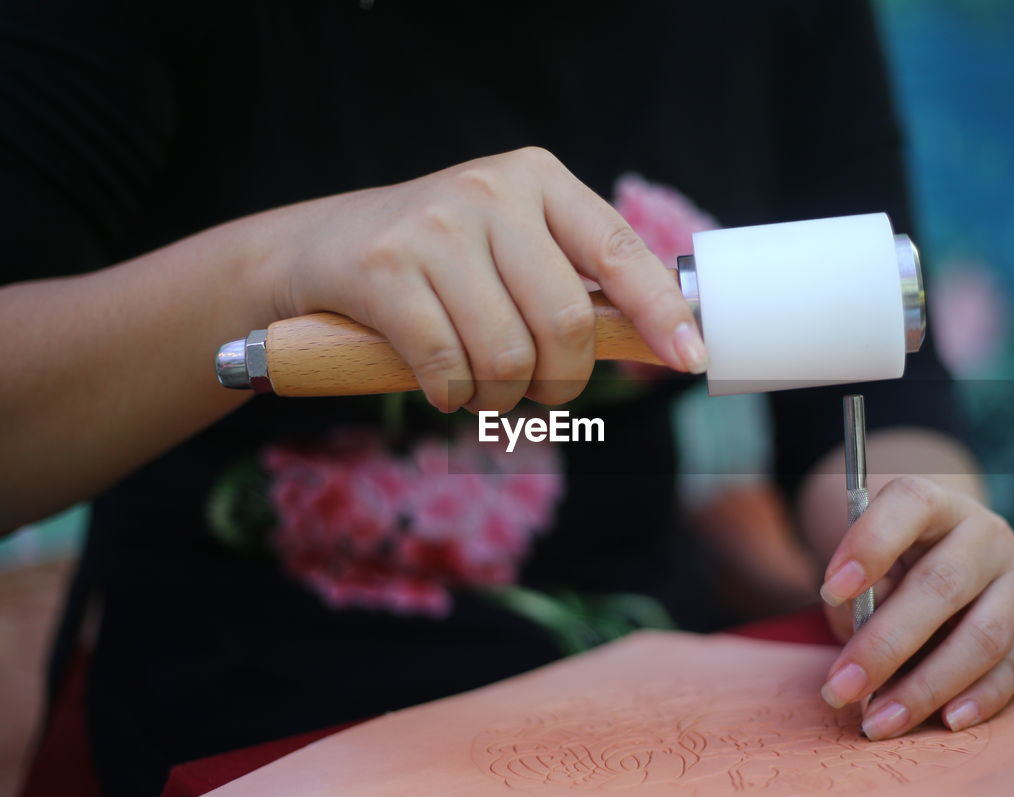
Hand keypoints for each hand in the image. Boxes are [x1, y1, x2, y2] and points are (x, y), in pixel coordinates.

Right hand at [268, 147, 705, 412]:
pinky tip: (442, 385)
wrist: (319, 249)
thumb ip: (574, 276)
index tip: (690, 357)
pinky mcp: (385, 269)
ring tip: (483, 387)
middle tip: (543, 391)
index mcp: (538, 179)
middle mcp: (491, 191)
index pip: (618, 250)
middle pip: (566, 321)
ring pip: (507, 355)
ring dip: (501, 397)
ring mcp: (435, 227)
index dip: (660, 311)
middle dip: (562, 380)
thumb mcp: (512, 244)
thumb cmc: (439, 261)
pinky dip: (453, 395)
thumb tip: (664, 332)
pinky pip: (447, 367)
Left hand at [816, 476, 1013, 738]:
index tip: (830, 591)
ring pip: (983, 636)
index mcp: (936, 506)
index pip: (909, 506)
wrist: (951, 561)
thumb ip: (860, 596)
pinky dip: (979, 699)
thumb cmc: (895, 568)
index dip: (870, 545)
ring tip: (879, 721)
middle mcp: (985, 535)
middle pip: (941, 586)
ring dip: (927, 687)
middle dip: (885, 646)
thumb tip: (861, 646)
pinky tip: (944, 721)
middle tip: (840, 688)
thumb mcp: (870, 566)